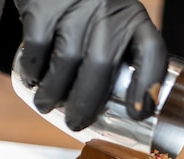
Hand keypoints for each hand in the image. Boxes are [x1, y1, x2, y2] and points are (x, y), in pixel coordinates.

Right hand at [13, 0, 166, 129]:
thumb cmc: (89, 8)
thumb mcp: (114, 23)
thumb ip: (119, 54)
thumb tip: (117, 110)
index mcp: (135, 19)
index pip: (151, 52)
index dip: (147, 86)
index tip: (137, 113)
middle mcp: (109, 10)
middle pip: (102, 65)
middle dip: (86, 102)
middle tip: (75, 121)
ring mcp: (76, 4)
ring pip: (67, 60)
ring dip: (54, 92)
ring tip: (47, 104)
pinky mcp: (43, 4)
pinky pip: (37, 46)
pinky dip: (33, 69)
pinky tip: (32, 79)